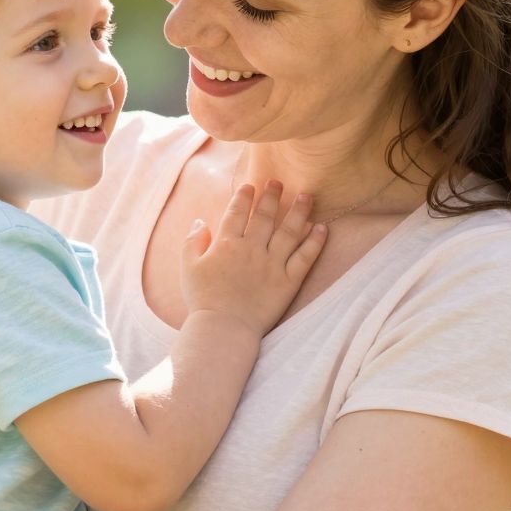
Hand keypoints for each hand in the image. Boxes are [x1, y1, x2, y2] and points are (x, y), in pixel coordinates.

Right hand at [179, 181, 327, 335]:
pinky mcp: (288, 282)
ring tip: (307, 195)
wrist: (223, 328)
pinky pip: (305, 258)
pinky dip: (315, 242)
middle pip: (265, 216)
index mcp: (227, 244)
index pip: (237, 213)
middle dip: (272, 196)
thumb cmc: (203, 300)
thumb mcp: (188, 268)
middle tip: (278, 182)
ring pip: (289, 231)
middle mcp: (252, 249)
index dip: (244, 197)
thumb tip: (200, 222)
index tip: (251, 186)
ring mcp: (273, 264)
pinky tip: (322, 228)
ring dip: (299, 211)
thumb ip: (192, 242)